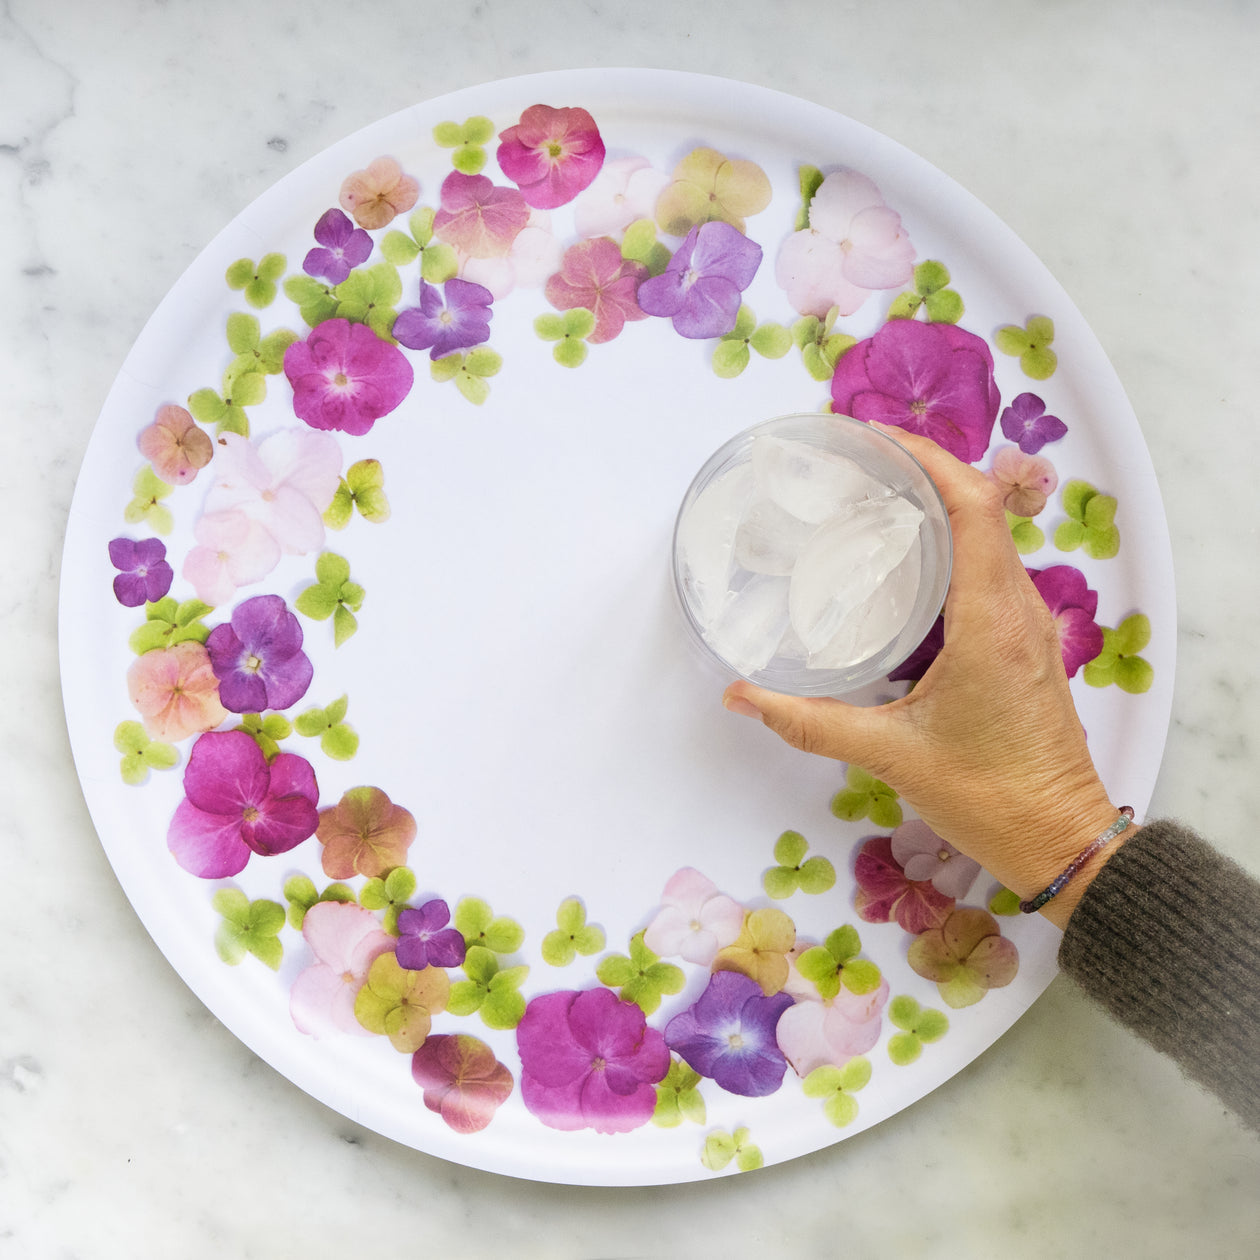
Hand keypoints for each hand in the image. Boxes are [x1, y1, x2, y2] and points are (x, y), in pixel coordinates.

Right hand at [722, 424, 1130, 928]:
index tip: (872, 437)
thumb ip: (810, 722)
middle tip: (857, 459)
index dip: (927, 458)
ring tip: (875, 493)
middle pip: (983, 508)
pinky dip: (954, 541)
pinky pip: (993, 568)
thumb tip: (741, 695)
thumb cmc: (989, 797)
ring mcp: (1030, 626)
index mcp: (992, 622)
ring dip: (941, 502)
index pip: (973, 508)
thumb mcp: (891, 755)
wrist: (1061, 840)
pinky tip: (908, 559)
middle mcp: (1019, 611)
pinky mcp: (1025, 644)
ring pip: (991, 536)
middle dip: (923, 469)